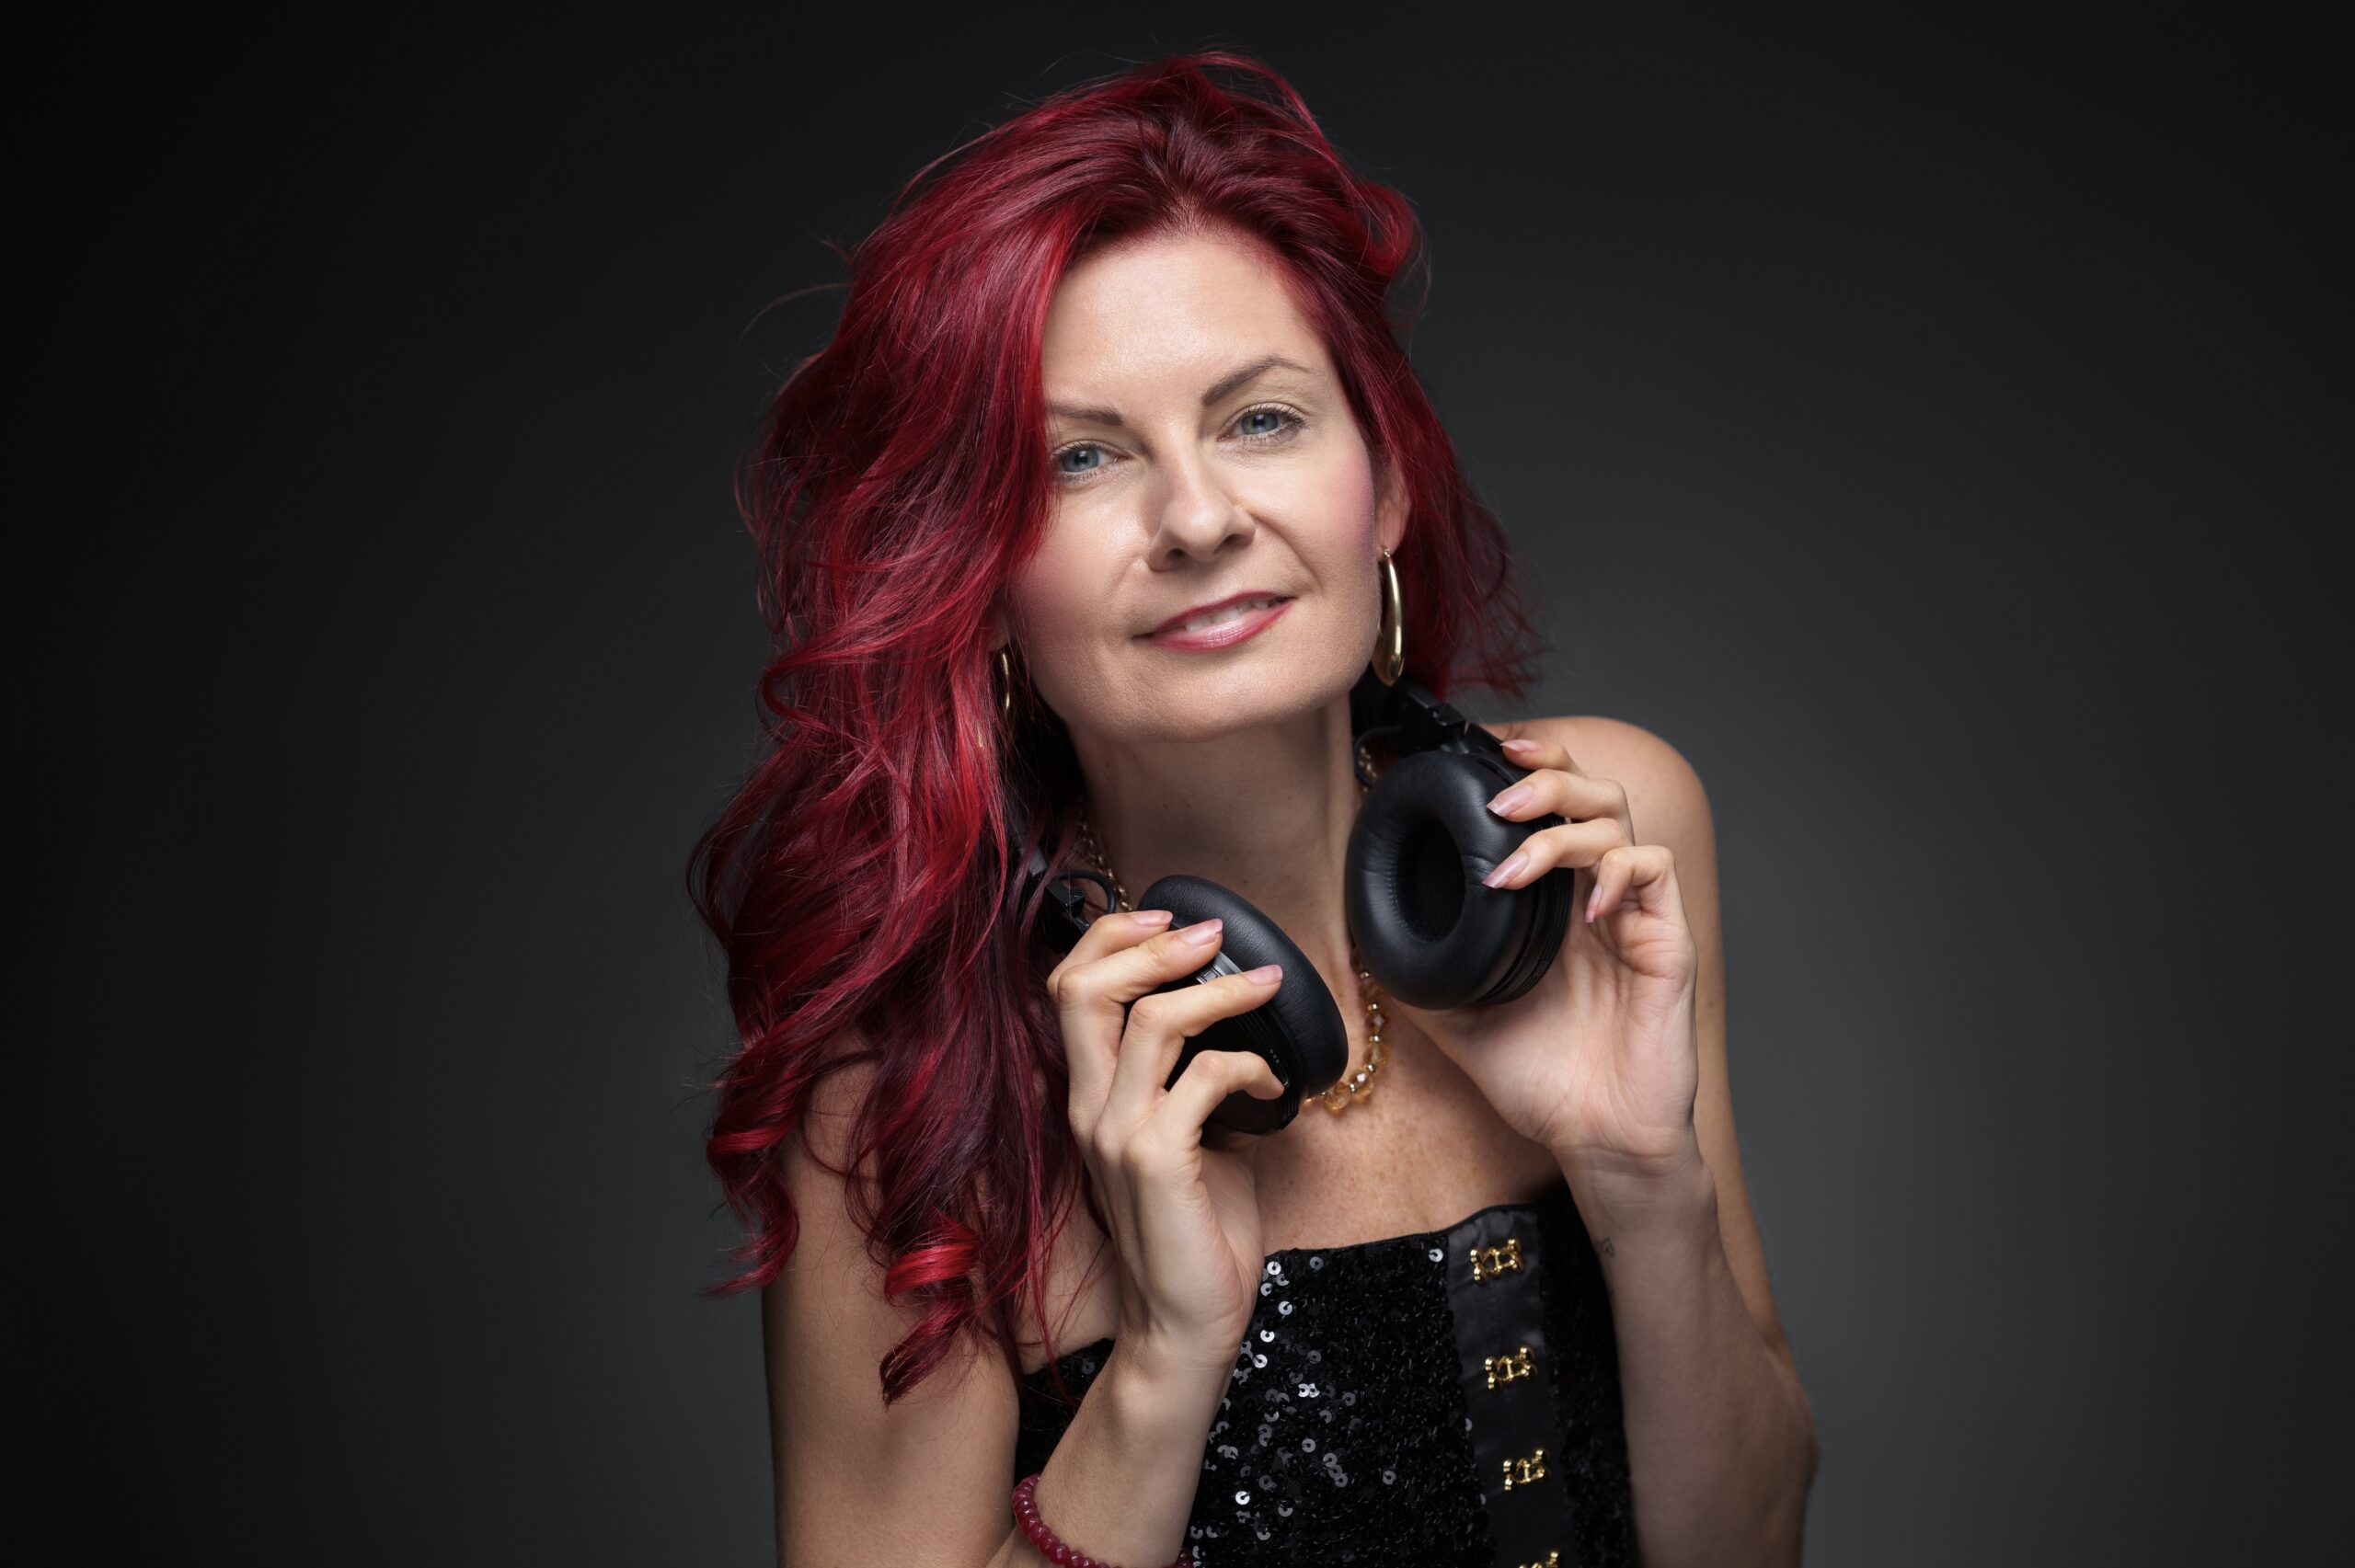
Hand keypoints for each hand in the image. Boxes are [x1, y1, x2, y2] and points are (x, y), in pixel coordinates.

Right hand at [1049, 909, 1288, 1381]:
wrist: (1185, 1328)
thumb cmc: (1194, 1235)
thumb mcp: (1187, 1141)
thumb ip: (1192, 1084)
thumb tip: (1239, 1034)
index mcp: (1087, 1098)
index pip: (1068, 989)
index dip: (1111, 938)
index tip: (1168, 920)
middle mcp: (1088, 1109)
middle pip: (1083, 988)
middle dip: (1149, 943)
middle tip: (1210, 934)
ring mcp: (1116, 1134)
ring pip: (1151, 1020)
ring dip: (1218, 990)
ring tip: (1264, 985)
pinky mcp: (1157, 1161)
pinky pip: (1204, 1077)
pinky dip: (1250, 1065)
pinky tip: (1278, 1087)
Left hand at [1383, 733, 1702, 1180]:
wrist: (1593, 1139)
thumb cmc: (1538, 1077)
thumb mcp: (1455, 1014)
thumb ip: (1421, 965)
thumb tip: (1363, 927)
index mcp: (1549, 901)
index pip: (1547, 803)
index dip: (1521, 766)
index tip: (1476, 756)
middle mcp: (1592, 895)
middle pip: (1589, 789)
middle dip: (1544, 773)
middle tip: (1496, 800)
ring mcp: (1631, 914)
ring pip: (1618, 817)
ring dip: (1561, 822)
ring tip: (1514, 852)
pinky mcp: (1665, 940)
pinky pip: (1652, 870)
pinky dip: (1615, 870)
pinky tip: (1581, 909)